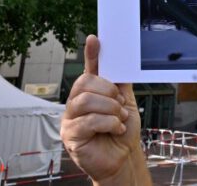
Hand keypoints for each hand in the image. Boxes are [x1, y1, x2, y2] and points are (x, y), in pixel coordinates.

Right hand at [60, 36, 149, 185]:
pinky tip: (115, 129)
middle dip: (108, 92)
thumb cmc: (122, 131)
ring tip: (119, 119)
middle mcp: (76, 103)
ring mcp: (70, 119)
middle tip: (120, 104)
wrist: (123, 158)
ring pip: (86, 100)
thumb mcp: (126, 102)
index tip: (94, 39)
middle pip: (84, 83)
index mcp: (90, 93)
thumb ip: (120, 83)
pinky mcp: (70, 135)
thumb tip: (121, 60)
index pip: (88, 69)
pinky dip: (108, 123)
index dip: (91, 53)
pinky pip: (89, 121)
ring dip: (110, 108)